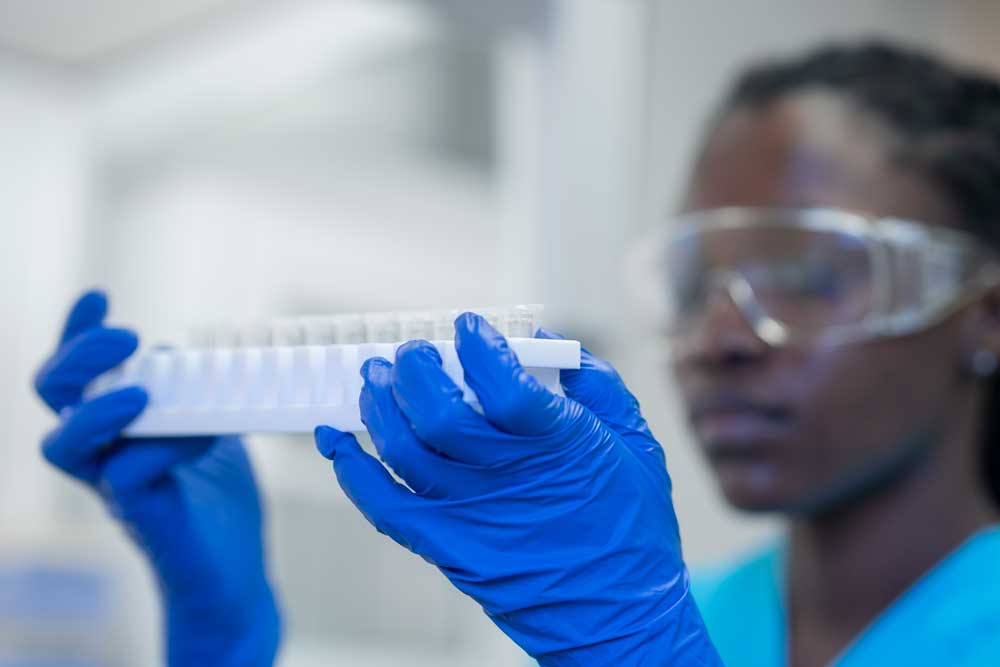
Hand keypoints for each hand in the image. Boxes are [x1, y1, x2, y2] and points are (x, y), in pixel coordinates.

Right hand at [34, 291, 279, 666]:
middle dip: (79, 356)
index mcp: (114, 427)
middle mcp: (102, 455)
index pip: (76, 373)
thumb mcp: (210, 427)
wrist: (235, 574)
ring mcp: (114, 488)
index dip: (77, 333)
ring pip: (63, 446)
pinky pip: (125, 477)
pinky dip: (161, 448)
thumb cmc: (217, 499)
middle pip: (53, 397)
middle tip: (128, 337)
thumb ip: (191, 392)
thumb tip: (174, 356)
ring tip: (141, 392)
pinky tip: (203, 437)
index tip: (99, 296)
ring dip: (97, 409)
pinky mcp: (143, 517)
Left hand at [315, 313, 720, 665]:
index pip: (504, 386)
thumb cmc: (631, 530)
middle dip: (415, 372)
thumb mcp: (636, 443)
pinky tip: (340, 442)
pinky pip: (384, 506)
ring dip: (380, 408)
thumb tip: (548, 342)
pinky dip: (354, 471)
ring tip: (374, 379)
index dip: (479, 349)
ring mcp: (472, 516)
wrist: (619, 616)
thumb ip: (595, 385)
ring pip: (404, 453)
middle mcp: (508, 478)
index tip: (466, 328)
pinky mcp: (447, 546)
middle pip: (439, 416)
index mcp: (561, 446)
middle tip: (411, 352)